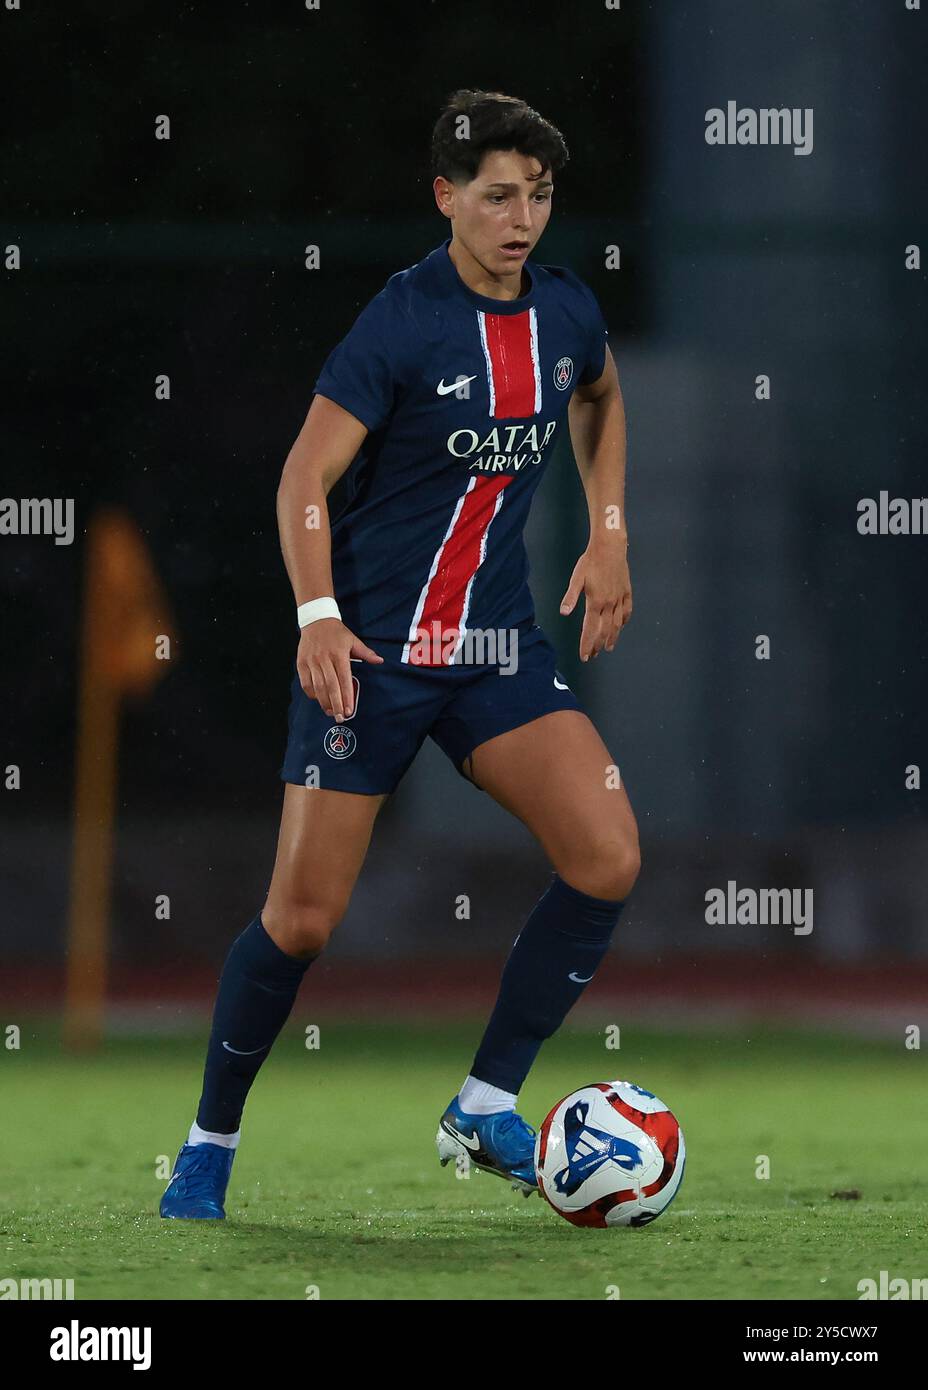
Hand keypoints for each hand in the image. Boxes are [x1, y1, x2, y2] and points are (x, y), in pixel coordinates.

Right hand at [297, 619, 382, 720]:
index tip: (349, 710)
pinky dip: (311, 693)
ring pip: (317, 686)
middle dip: (335, 703)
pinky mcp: (301, 663)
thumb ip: (366, 653)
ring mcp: (311, 661)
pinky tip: (318, 700)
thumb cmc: (336, 632)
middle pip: (330, 686)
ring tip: (330, 712)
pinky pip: (305, 682)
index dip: (346, 696)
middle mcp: (324, 659)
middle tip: (340, 717)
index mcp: (339, 654)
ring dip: (324, 701)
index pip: (344, 679)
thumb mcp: (353, 640)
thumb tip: (379, 660)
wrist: (316, 620)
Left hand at [559, 543, 631, 660]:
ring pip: (617, 624)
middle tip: (594, 655)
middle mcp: (609, 604)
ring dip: (612, 637)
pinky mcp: (626, 592)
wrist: (610, 548)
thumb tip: (564, 613)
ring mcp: (620, 599)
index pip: (590, 629)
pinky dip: (624, 621)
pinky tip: (622, 626)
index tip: (585, 656)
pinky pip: (627, 611)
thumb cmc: (591, 561)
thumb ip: (570, 597)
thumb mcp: (576, 579)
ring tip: (608, 647)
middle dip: (598, 645)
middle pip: (604, 631)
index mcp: (596, 602)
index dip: (587, 644)